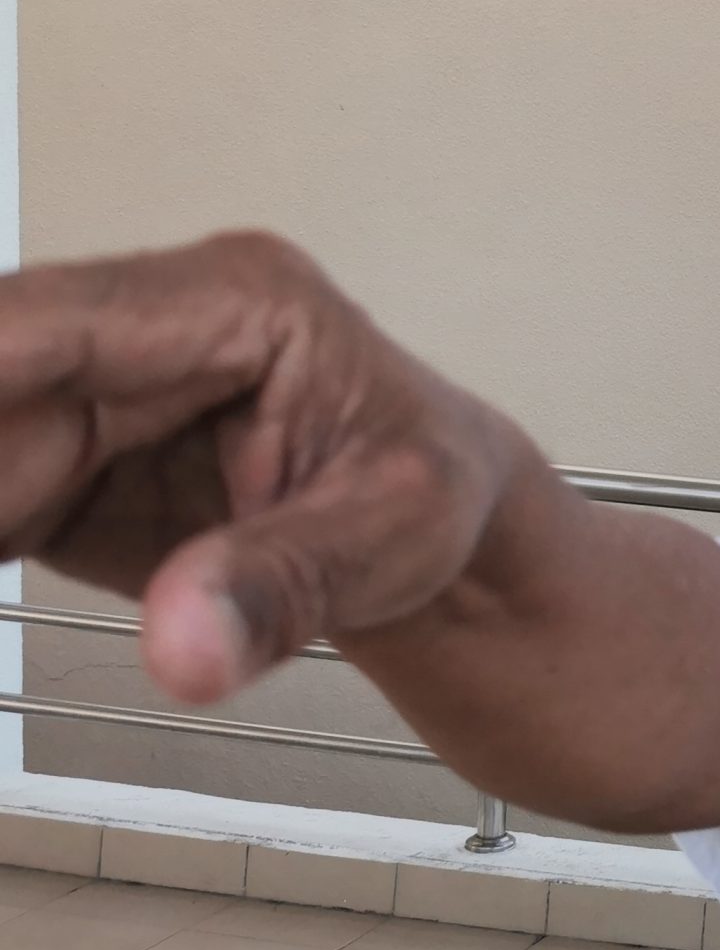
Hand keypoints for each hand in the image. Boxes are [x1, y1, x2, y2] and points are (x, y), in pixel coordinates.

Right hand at [0, 232, 534, 704]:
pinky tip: (12, 570)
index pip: (50, 326)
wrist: (445, 536)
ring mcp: (99, 391)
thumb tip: (185, 648)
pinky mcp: (65, 463)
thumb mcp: (393, 538)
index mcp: (237, 301)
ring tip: (24, 551)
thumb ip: (280, 588)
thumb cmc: (434, 490)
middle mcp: (152, 327)